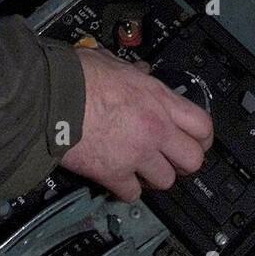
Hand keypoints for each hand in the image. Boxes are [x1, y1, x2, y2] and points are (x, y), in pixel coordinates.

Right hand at [61, 47, 212, 201]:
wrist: (51, 97)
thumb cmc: (77, 75)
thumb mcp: (113, 62)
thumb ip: (133, 71)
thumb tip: (140, 70)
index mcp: (157, 98)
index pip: (202, 124)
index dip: (203, 137)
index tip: (197, 141)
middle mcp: (154, 128)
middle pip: (193, 160)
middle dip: (183, 160)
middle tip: (170, 157)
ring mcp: (136, 154)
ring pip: (166, 181)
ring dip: (154, 176)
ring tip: (141, 167)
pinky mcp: (114, 174)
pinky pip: (133, 193)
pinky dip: (126, 188)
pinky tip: (117, 177)